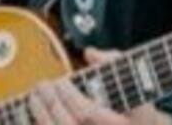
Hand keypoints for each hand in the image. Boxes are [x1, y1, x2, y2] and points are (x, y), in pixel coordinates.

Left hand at [29, 49, 171, 124]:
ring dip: (41, 117)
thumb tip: (89, 52)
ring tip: (34, 98)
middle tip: (41, 86)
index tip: (60, 81)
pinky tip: (34, 118)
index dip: (70, 97)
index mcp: (120, 123)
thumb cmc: (136, 104)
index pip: (86, 112)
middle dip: (51, 105)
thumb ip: (113, 62)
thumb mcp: (135, 80)